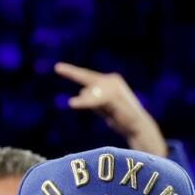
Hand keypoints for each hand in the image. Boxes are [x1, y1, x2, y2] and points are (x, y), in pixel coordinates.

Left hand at [53, 62, 167, 155]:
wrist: (137, 127)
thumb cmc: (120, 118)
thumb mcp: (103, 108)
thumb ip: (93, 100)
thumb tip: (82, 92)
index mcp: (110, 80)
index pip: (88, 76)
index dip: (73, 72)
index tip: (58, 67)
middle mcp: (112, 80)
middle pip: (87, 77)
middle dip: (72, 73)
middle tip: (57, 67)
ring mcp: (113, 88)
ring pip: (90, 91)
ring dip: (84, 102)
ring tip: (78, 106)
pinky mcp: (113, 98)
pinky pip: (95, 99)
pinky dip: (85, 102)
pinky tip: (73, 103)